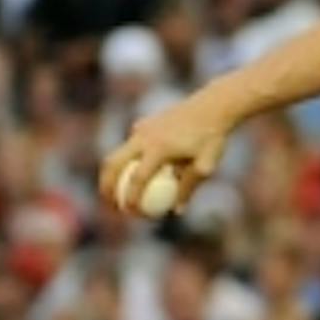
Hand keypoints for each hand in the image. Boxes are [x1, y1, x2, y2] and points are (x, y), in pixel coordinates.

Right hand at [100, 90, 236, 214]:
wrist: (212, 105)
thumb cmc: (212, 137)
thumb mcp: (206, 166)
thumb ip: (188, 187)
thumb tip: (176, 211)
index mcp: (158, 148)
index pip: (138, 179)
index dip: (131, 198)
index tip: (131, 213)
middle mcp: (143, 136)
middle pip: (113, 164)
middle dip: (106, 186)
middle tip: (110, 206)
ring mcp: (141, 128)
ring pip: (117, 153)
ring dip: (113, 174)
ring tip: (115, 194)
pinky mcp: (143, 124)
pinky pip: (130, 146)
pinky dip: (126, 162)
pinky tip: (134, 174)